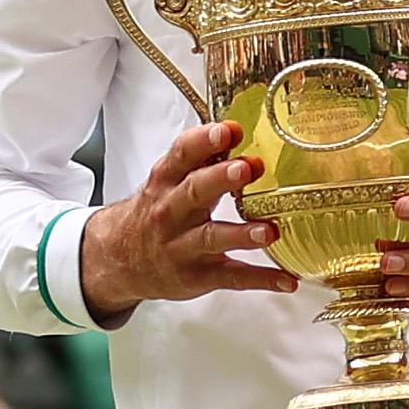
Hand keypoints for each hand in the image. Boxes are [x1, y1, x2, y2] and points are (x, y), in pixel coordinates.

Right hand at [77, 120, 297, 317]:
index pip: (182, 155)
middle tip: (247, 167)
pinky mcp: (198, 276)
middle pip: (195, 192)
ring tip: (268, 230)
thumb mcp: (169, 181)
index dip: (204, 141)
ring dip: (242, 234)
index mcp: (166, 182)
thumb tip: (236, 130)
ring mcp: (183, 246)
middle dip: (221, 179)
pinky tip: (286, 279)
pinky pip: (231, 277)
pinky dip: (260, 279)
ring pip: (212, 238)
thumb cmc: (157, 213)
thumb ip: (201, 158)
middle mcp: (171, 212)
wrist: (122, 259)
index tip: (227, 130)